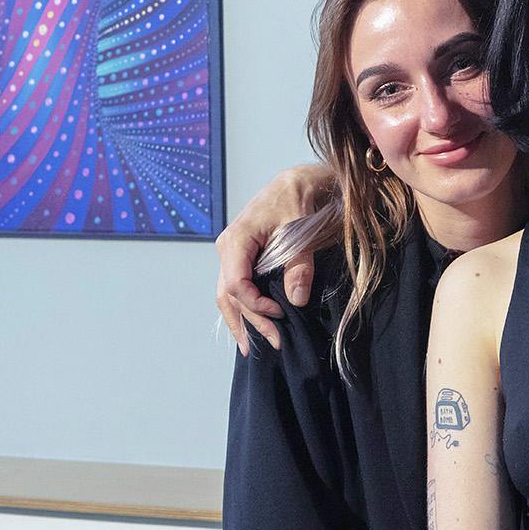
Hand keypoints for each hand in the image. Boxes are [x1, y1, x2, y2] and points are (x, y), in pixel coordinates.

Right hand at [215, 164, 332, 354]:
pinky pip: (236, 287)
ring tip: (251, 347)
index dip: (257, 305)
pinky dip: (242, 308)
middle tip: (273, 344)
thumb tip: (296, 300)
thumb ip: (298, 265)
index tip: (282, 313)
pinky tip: (249, 326)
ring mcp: (232, 254)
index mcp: (236, 241)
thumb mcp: (301, 231)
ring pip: (228, 295)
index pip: (237, 285)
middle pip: (229, 295)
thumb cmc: (297, 201)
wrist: (297, 182)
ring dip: (241, 321)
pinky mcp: (242, 258)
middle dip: (250, 322)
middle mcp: (227, 249)